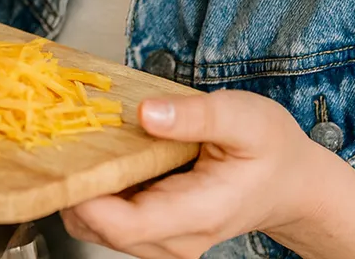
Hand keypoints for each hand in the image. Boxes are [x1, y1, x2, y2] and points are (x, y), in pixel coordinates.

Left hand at [61, 90, 329, 257]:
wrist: (292, 184)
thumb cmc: (272, 150)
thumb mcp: (244, 116)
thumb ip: (196, 115)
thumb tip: (147, 113)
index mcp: (199, 212)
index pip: (125, 226)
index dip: (87, 197)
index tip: (68, 160)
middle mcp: (176, 238)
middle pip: (101, 229)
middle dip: (75, 187)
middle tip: (63, 140)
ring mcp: (164, 241)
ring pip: (98, 227)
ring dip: (82, 189)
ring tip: (82, 144)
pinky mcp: (155, 233)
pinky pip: (109, 220)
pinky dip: (96, 192)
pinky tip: (102, 157)